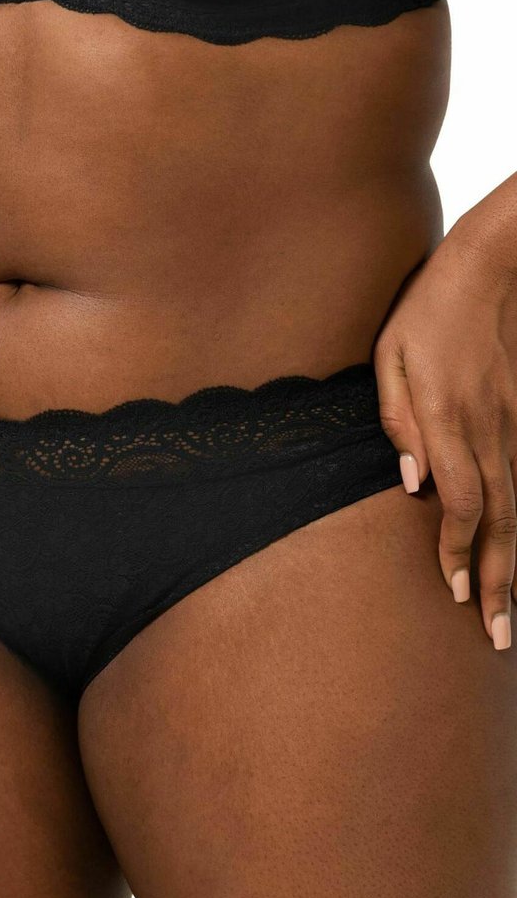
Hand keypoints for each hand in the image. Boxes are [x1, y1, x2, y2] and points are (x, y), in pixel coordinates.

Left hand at [373, 228, 516, 648]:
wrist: (500, 261)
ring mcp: (516, 425)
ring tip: (512, 613)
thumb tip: (411, 484)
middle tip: (499, 636)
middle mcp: (492, 432)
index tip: (451, 594)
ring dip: (515, 565)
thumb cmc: (432, 307)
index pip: (460, 504)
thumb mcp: (393, 355)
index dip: (456, 552)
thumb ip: (398, 422)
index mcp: (451, 420)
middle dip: (497, 583)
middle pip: (500, 522)